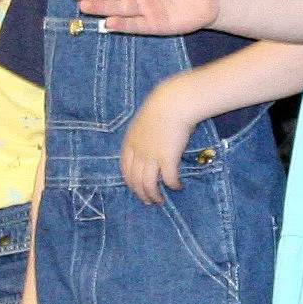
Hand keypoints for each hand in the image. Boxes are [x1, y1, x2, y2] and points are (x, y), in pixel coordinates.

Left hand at [121, 83, 196, 204]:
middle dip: (141, 193)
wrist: (174, 103)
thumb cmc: (163, 107)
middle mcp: (138, 153)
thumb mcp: (145, 122)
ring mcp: (152, 157)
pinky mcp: (168, 159)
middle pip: (135, 180)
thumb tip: (153, 144)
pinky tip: (178, 186)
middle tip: (149, 201)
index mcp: (130, 144)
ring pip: (149, 184)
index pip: (125, 169)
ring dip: (154, 195)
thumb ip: (144, 136)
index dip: (130, 182)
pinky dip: (173, 185)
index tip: (136, 189)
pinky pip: (168, 179)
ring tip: (160, 200)